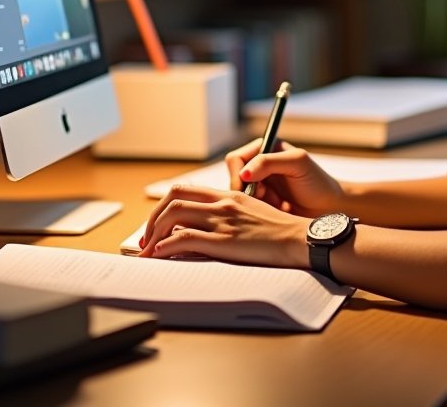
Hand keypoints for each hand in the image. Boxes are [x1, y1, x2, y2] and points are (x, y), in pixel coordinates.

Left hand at [138, 184, 308, 265]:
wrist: (300, 240)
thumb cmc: (281, 232)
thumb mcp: (252, 214)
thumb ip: (229, 215)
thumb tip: (205, 228)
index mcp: (229, 195)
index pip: (184, 190)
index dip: (163, 206)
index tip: (156, 225)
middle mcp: (223, 203)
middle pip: (173, 199)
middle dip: (152, 219)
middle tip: (145, 240)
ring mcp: (223, 220)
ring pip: (174, 215)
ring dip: (153, 234)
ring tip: (147, 252)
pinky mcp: (224, 241)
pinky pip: (184, 238)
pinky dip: (164, 246)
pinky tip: (159, 255)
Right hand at [225, 138, 345, 216]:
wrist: (329, 208)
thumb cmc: (317, 182)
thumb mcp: (297, 164)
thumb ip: (269, 162)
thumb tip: (243, 173)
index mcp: (265, 148)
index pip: (236, 159)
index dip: (237, 176)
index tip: (248, 191)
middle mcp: (258, 165)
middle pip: (234, 178)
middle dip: (247, 192)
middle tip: (265, 199)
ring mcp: (258, 185)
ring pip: (239, 196)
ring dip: (254, 202)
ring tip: (277, 204)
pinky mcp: (260, 203)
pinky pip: (247, 208)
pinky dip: (259, 212)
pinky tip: (277, 211)